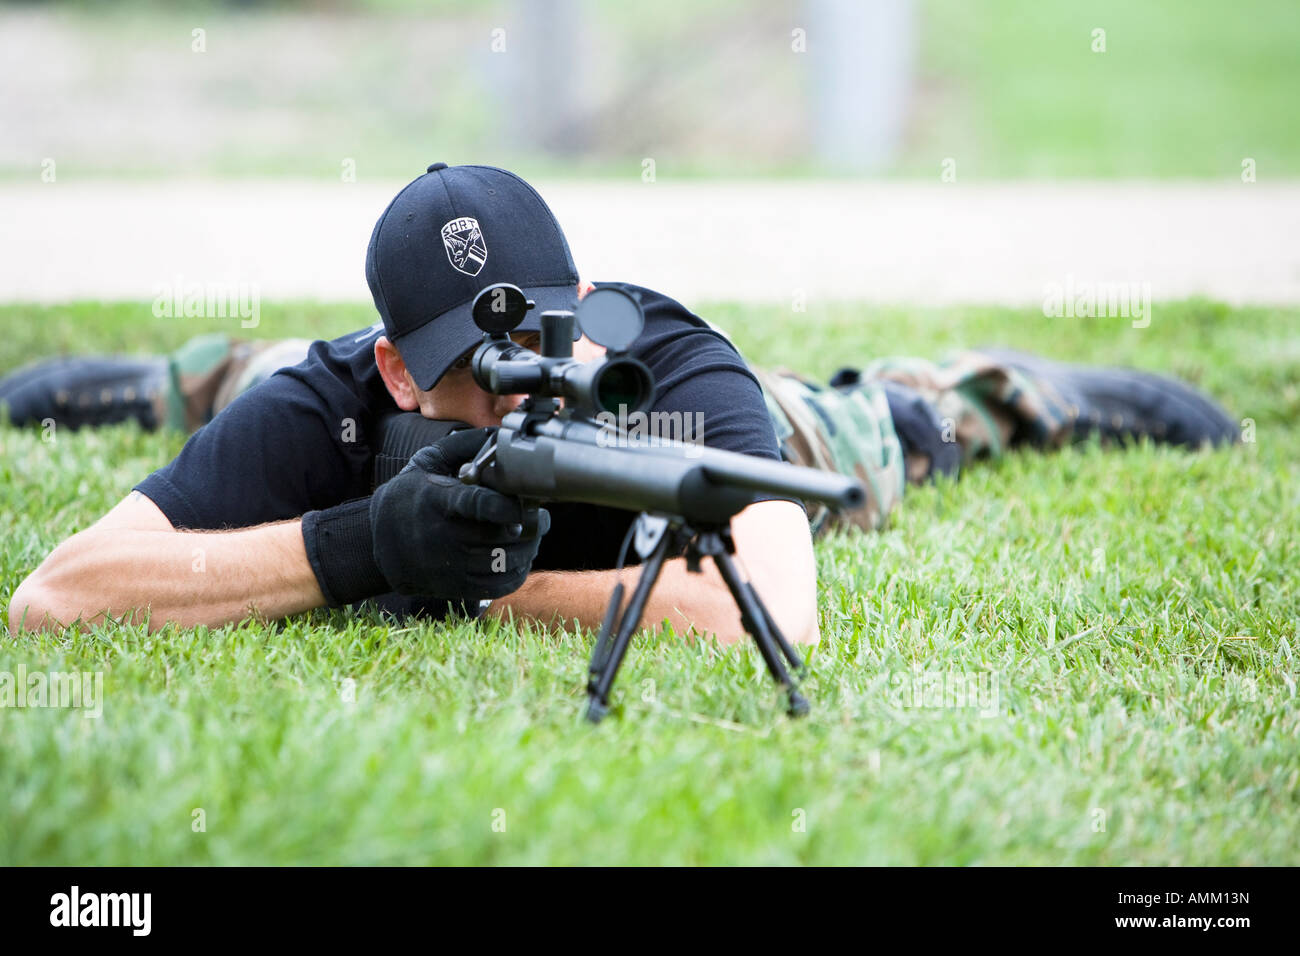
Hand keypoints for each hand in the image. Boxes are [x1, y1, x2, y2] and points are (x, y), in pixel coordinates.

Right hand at [369, 427, 550, 599]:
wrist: (376, 542)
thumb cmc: (408, 498)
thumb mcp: (425, 463)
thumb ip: (461, 446)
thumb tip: (498, 434)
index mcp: (437, 501)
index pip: (476, 505)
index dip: (506, 506)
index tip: (526, 504)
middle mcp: (443, 535)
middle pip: (499, 535)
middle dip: (529, 527)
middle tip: (539, 517)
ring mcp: (449, 564)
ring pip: (503, 562)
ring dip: (527, 549)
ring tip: (532, 536)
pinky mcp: (455, 586)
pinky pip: (497, 585)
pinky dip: (517, 573)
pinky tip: (520, 558)